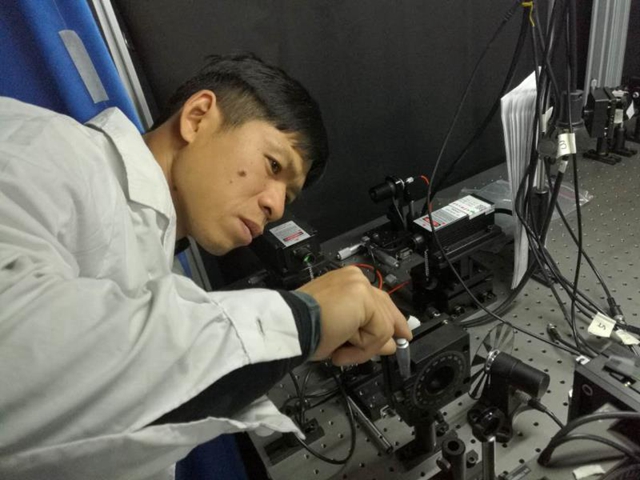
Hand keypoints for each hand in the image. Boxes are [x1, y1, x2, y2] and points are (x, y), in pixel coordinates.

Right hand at [296, 266, 411, 365]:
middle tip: (394, 347)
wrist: (290, 326)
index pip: (377, 299)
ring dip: (364, 347)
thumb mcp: (342, 333)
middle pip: (385, 308)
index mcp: (346, 282)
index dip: (391, 319)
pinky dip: (363, 347)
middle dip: (386, 334)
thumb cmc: (304, 329)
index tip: (402, 334)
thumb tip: (391, 344)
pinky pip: (379, 331)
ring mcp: (359, 285)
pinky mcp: (362, 297)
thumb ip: (366, 332)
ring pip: (382, 324)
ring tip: (341, 353)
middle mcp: (353, 278)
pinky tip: (342, 350)